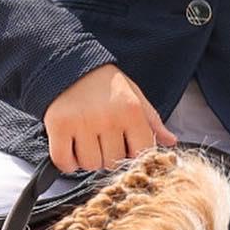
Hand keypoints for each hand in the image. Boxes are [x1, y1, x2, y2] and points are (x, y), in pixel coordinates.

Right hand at [44, 63, 178, 172]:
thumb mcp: (135, 97)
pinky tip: (71, 148)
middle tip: (102, 138)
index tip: (125, 146)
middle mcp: (108, 118)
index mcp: (131, 110)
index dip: (133, 154)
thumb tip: (171, 142)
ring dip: (87, 159)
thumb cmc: (106, 85)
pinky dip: (67, 162)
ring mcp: (82, 122)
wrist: (71, 64)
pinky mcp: (58, 126)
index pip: (141, 153)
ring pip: (89, 165)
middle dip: (108, 155)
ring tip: (86, 140)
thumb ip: (152, 122)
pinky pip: (63, 162)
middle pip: (112, 163)